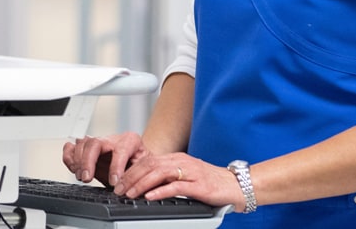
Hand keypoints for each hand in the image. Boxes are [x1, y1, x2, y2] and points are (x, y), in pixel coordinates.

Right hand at [62, 132, 149, 187]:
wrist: (138, 164)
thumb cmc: (142, 167)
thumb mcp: (146, 172)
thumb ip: (137, 177)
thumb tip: (128, 188)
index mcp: (131, 141)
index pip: (120, 149)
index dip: (116, 166)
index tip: (114, 182)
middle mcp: (112, 139)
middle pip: (95, 143)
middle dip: (88, 161)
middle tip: (87, 178)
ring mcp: (98, 142)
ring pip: (82, 144)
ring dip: (78, 161)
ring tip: (82, 177)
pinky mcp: (87, 149)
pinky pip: (72, 147)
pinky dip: (68, 157)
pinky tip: (73, 168)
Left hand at [113, 153, 244, 211]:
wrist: (236, 185)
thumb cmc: (211, 182)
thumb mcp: (186, 176)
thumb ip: (168, 177)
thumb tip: (146, 185)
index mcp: (177, 158)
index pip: (148, 160)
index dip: (131, 170)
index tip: (119, 181)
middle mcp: (182, 162)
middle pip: (150, 165)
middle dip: (131, 177)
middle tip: (119, 189)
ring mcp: (190, 172)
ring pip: (159, 173)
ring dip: (141, 184)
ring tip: (130, 193)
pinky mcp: (199, 185)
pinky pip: (176, 186)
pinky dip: (161, 191)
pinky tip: (150, 196)